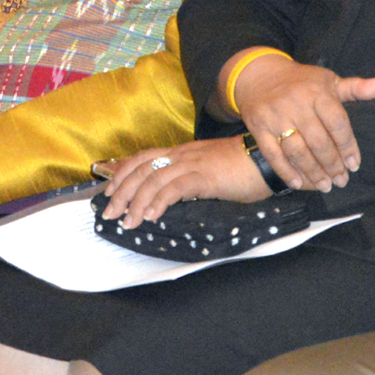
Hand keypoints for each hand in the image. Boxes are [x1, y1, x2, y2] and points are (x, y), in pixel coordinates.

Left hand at [96, 136, 270, 225]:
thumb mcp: (207, 169)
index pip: (142, 159)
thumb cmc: (241, 168)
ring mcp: (192, 164)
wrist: (266, 159)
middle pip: (141, 170)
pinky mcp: (205, 177)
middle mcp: (181, 155)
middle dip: (121, 192)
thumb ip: (189, 178)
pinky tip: (151, 216)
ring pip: (153, 180)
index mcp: (180, 152)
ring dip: (136, 203)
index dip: (121, 174)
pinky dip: (159, 202)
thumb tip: (171, 197)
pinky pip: (176, 188)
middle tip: (109, 213)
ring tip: (126, 221)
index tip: (108, 192)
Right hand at [229, 52, 374, 191]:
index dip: (348, 146)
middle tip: (342, 181)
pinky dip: (286, 171)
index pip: (337, 123)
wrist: (258, 74)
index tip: (354, 165)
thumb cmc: (301, 82)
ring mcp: (275, 116)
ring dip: (313, 172)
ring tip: (326, 185)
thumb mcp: (329, 81)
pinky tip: (298, 183)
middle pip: (319, 141)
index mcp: (316, 92)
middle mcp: (295, 103)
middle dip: (333, 165)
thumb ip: (357, 88)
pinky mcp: (258, 127)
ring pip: (297, 150)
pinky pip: (273, 153)